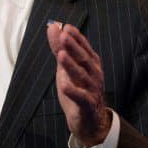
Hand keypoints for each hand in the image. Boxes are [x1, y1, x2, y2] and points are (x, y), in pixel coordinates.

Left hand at [47, 22, 110, 146]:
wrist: (88, 120)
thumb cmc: (77, 89)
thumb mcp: (65, 67)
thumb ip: (59, 48)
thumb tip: (53, 26)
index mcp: (90, 64)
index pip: (84, 48)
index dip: (76, 38)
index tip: (67, 27)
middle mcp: (94, 75)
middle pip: (84, 60)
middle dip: (74, 48)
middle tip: (64, 36)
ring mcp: (92, 90)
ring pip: (82, 77)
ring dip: (72, 66)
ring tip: (61, 55)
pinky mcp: (88, 105)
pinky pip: (82, 98)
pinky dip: (73, 92)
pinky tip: (64, 86)